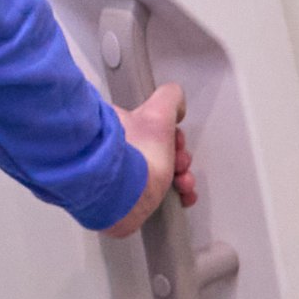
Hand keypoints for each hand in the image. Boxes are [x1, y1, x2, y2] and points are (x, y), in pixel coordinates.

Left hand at [106, 81, 195, 238]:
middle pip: (160, 150)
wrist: (121, 196)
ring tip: (182, 182)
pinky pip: (158, 195)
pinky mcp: (127, 199)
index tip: (176, 139)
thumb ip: (169, 99)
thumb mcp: (158, 113)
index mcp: (117, 128)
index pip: (149, 126)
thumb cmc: (136, 156)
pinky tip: (182, 196)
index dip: (170, 133)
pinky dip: (176, 195)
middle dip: (179, 158)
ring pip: (162, 173)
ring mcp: (120, 176)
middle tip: (179, 163)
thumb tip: (175, 101)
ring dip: (182, 178)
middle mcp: (116, 151)